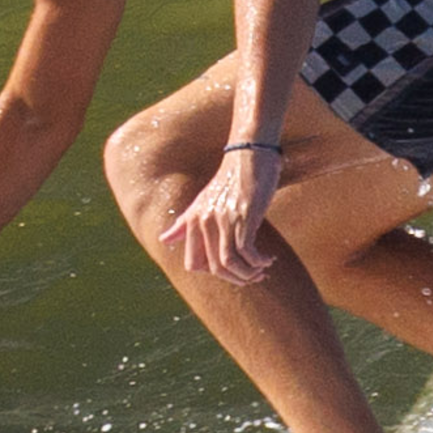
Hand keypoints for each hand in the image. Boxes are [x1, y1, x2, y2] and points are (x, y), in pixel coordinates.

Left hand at [156, 145, 280, 283]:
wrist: (250, 153)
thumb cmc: (230, 179)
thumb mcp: (202, 202)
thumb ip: (183, 223)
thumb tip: (163, 240)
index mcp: (193, 220)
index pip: (193, 265)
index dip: (215, 273)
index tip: (234, 270)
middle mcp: (204, 221)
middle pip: (214, 268)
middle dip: (236, 279)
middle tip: (254, 276)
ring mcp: (223, 219)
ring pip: (230, 264)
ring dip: (249, 274)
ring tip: (262, 269)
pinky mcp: (243, 216)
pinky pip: (247, 252)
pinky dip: (259, 261)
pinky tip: (268, 259)